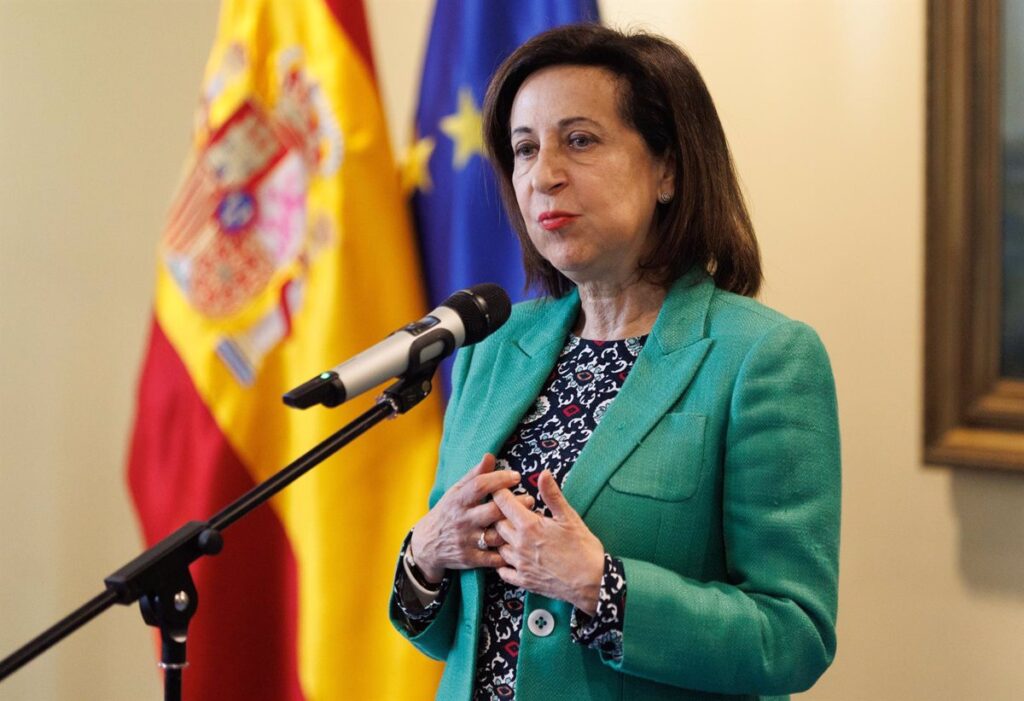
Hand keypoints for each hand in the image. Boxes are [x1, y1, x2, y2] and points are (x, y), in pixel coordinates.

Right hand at [411, 454, 534, 582]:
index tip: (516, 476)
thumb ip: (475, 476)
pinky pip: (493, 558)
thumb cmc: (448, 512)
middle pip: (493, 511)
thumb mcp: (456, 492)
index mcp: (458, 501)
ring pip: (496, 536)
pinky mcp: (470, 559)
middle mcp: (462, 520)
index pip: (480, 486)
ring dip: (515, 529)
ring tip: (528, 520)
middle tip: (530, 499)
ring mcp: (466, 541)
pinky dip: (507, 553)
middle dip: (515, 504)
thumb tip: (490, 456)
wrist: (428, 544)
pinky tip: (519, 544)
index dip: (500, 479)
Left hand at [492, 470, 604, 614]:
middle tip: (511, 511)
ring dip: (502, 538)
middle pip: (496, 524)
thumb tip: (543, 473)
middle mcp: (519, 544)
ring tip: (513, 533)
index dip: (500, 493)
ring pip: (497, 546)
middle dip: (500, 515)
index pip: (503, 503)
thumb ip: (552, 495)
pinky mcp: (523, 581)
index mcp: (529, 525)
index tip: (502, 489)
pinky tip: (511, 557)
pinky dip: (503, 563)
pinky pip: (502, 571)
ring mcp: (519, 564)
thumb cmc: (583, 547)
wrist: (592, 582)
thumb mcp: (569, 517)